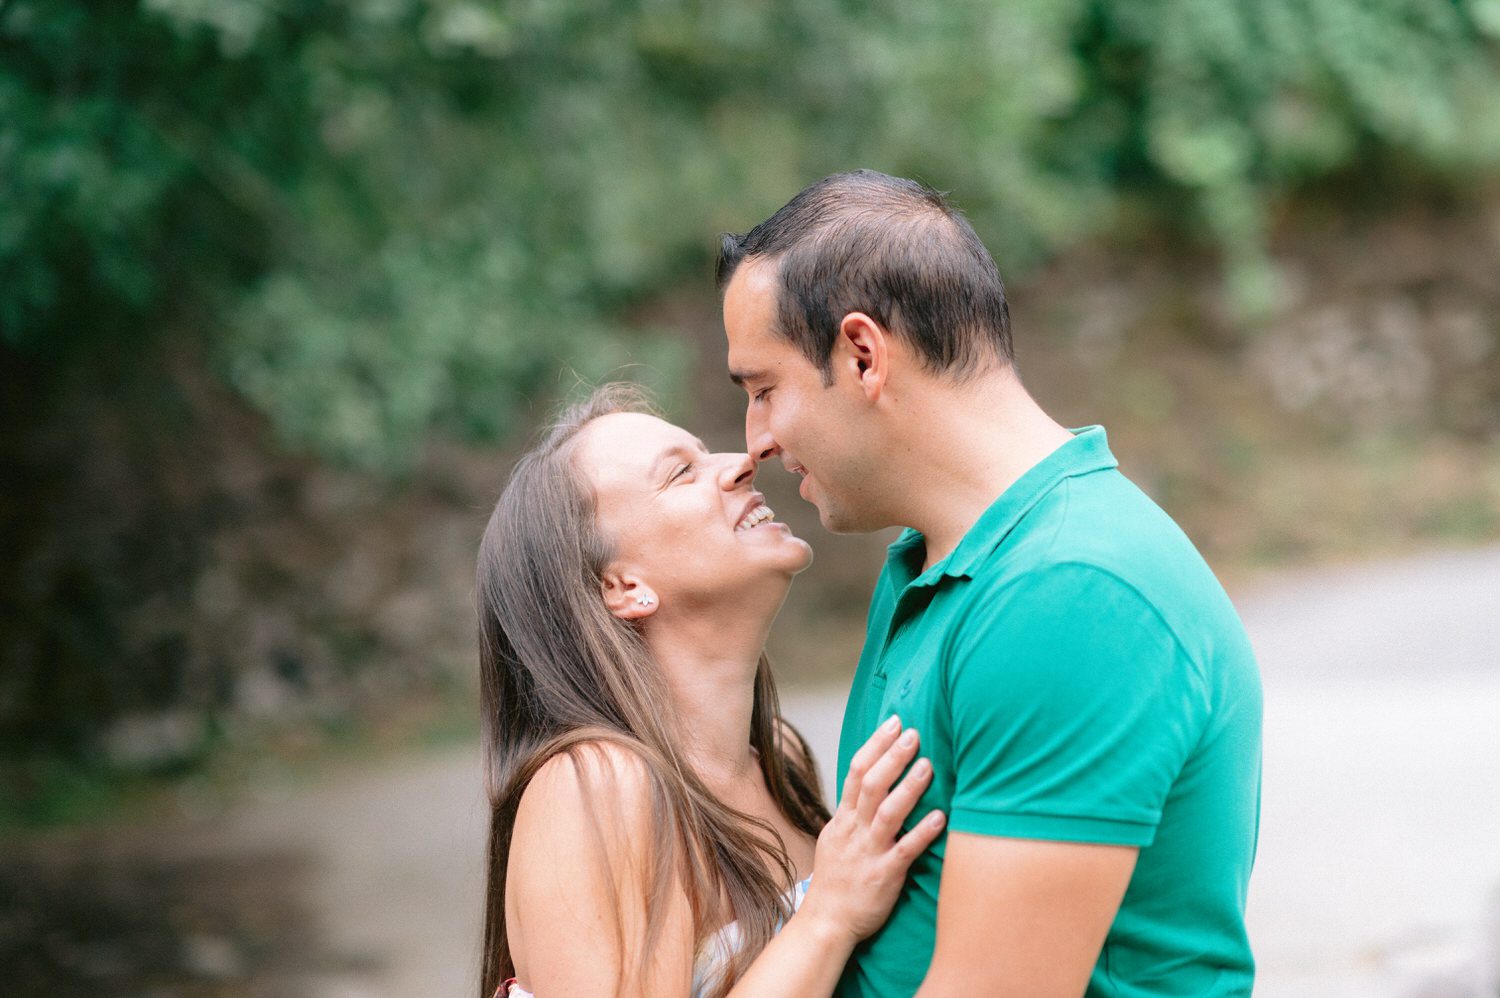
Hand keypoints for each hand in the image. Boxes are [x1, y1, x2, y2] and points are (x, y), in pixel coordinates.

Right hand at [798, 715, 945, 945]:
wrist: (826, 923)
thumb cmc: (836, 882)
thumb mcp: (836, 840)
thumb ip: (854, 814)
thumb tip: (871, 788)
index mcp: (843, 820)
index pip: (856, 772)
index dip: (876, 745)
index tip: (894, 723)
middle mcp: (854, 831)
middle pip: (871, 784)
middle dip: (892, 756)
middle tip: (914, 733)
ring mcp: (868, 853)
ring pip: (887, 813)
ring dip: (908, 787)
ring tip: (928, 764)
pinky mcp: (883, 876)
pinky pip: (905, 851)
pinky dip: (922, 832)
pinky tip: (940, 816)